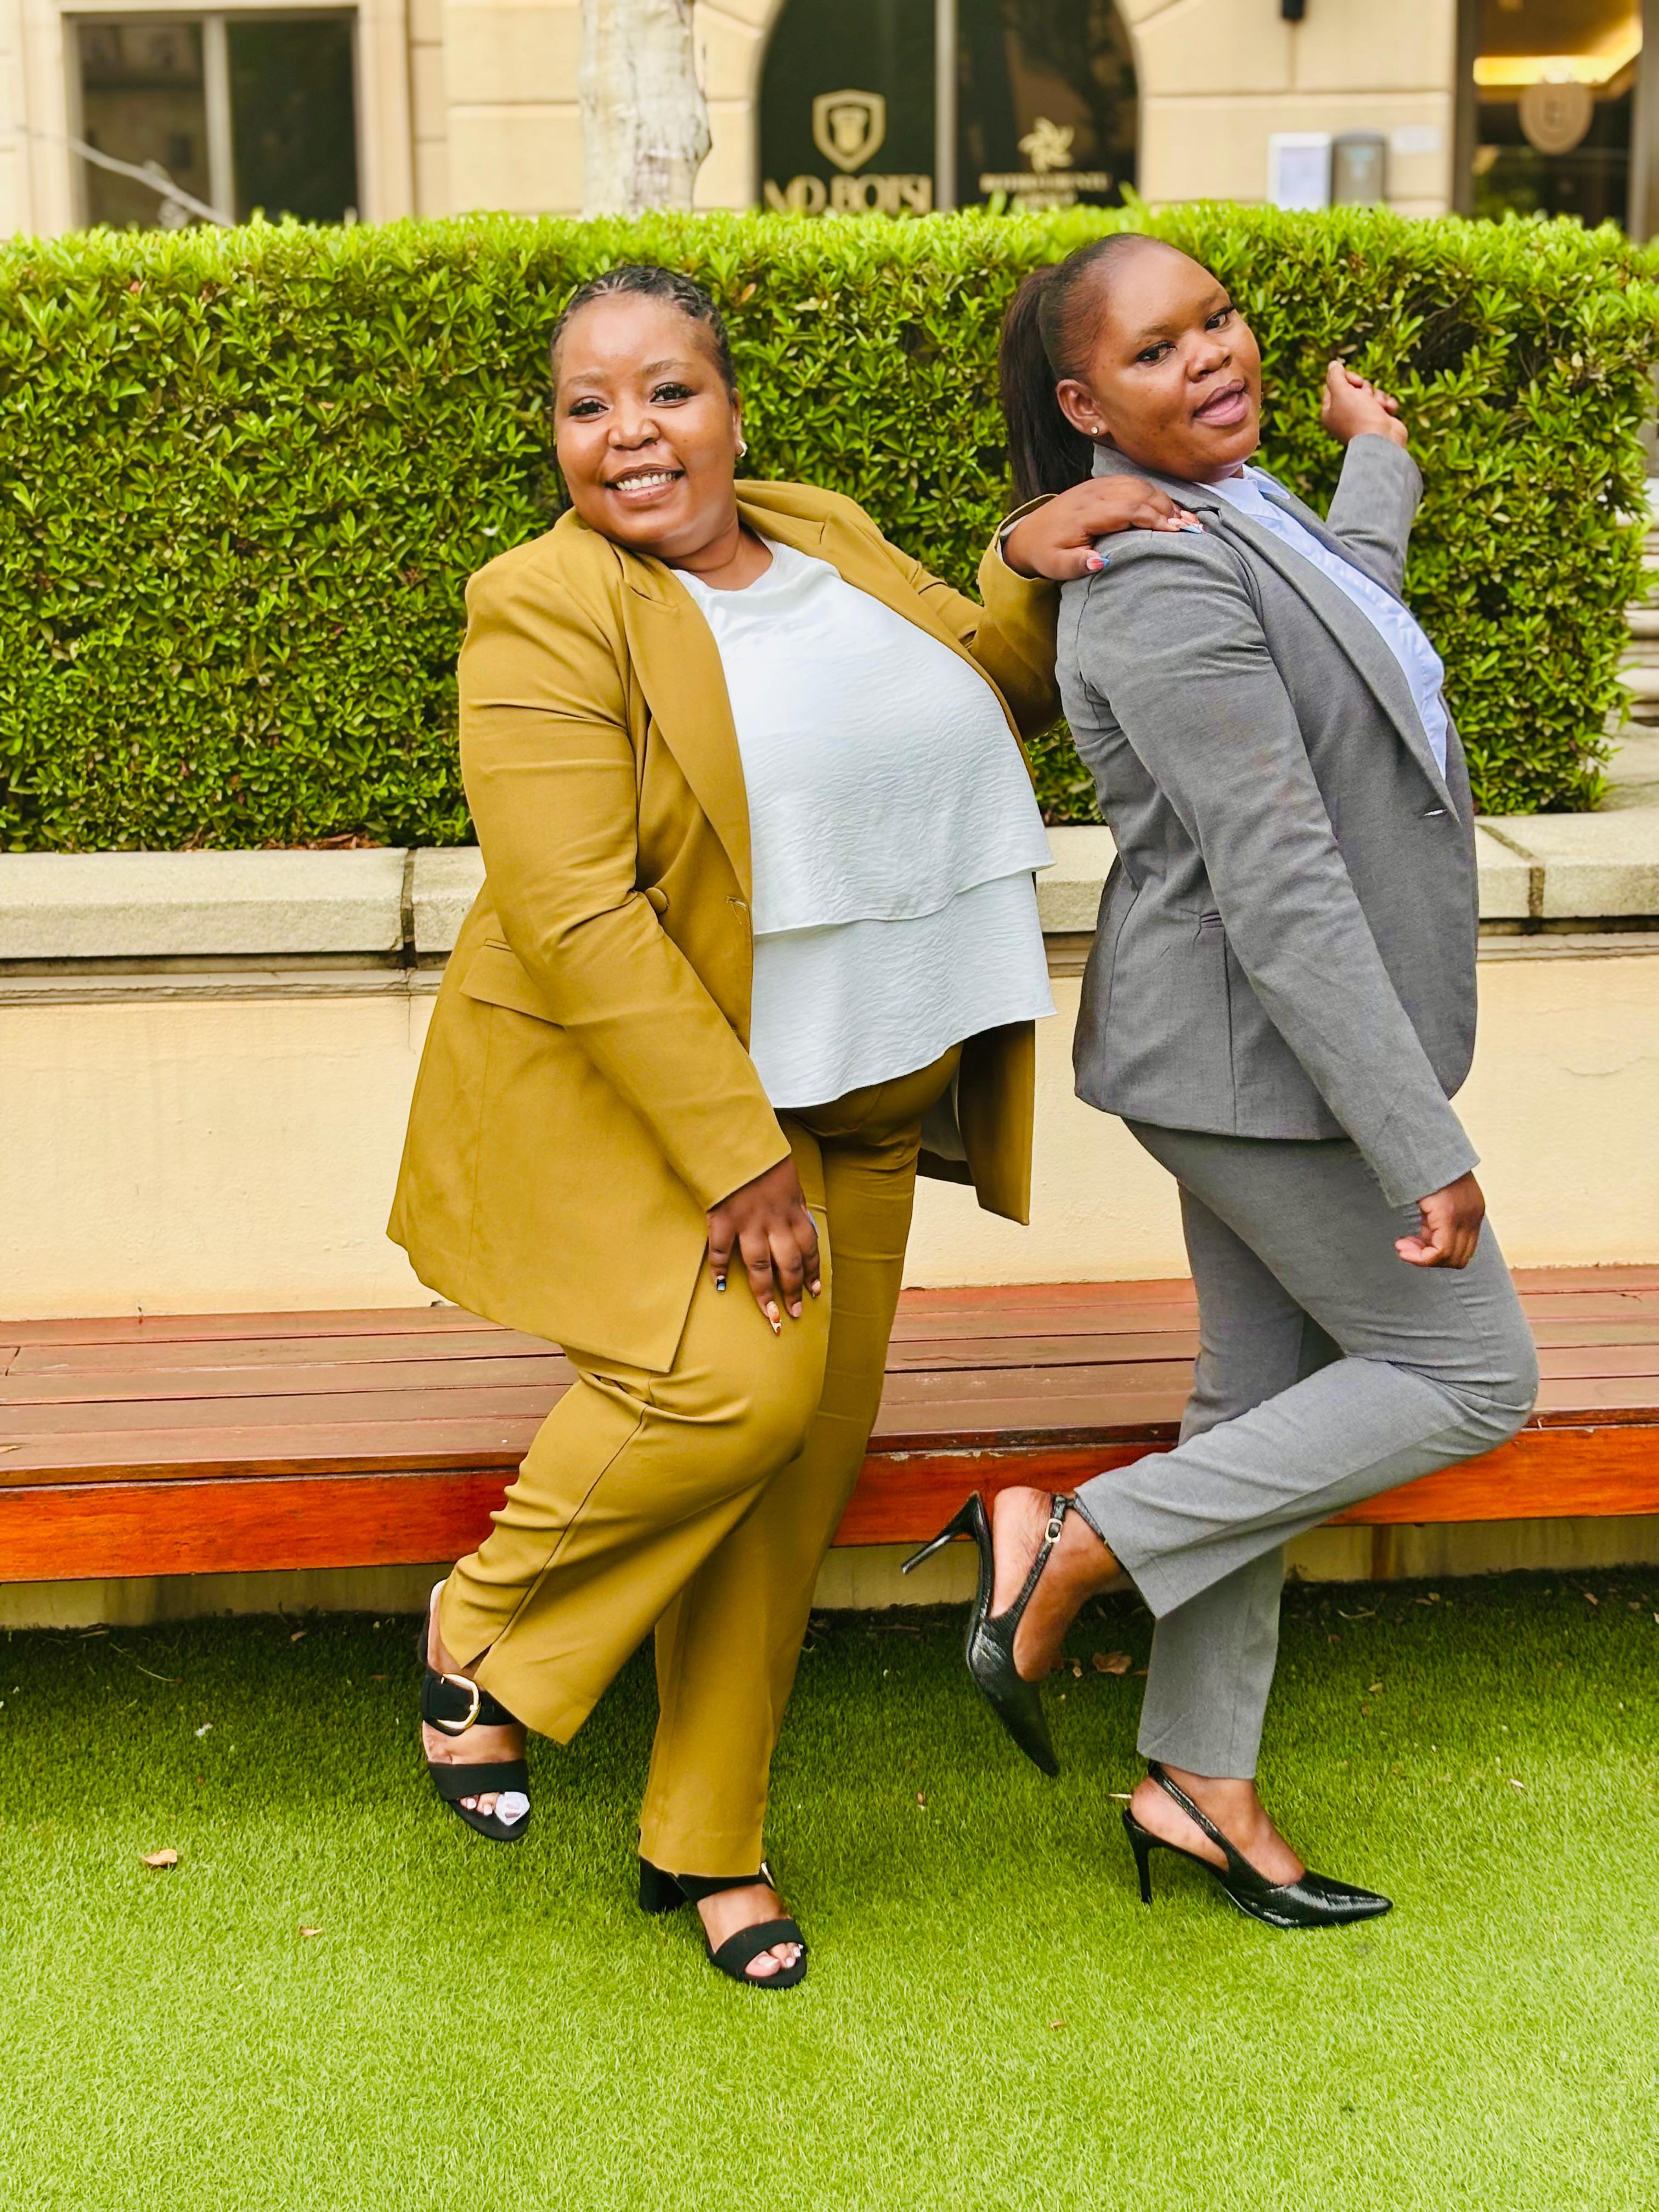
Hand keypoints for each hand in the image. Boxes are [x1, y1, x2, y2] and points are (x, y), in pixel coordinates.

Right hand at [707, 1157, 821, 1330]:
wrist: (736, 1140)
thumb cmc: (764, 1158)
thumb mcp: (789, 1179)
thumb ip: (794, 1203)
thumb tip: (800, 1222)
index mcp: (793, 1210)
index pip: (808, 1248)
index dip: (811, 1272)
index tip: (813, 1292)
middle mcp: (775, 1221)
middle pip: (788, 1264)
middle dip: (793, 1292)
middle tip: (794, 1313)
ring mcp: (748, 1223)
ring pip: (761, 1267)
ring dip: (766, 1294)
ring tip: (770, 1315)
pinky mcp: (723, 1220)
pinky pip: (722, 1251)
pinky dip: (720, 1269)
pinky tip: (721, 1285)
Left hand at [1002, 478, 1201, 582]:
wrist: (1030, 534)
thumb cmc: (1047, 553)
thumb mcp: (1056, 567)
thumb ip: (1077, 564)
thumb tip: (1100, 561)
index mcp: (1085, 513)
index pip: (1127, 509)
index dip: (1153, 518)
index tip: (1176, 532)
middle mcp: (1094, 494)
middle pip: (1139, 493)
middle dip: (1167, 508)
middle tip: (1192, 527)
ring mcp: (1098, 485)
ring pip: (1139, 485)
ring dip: (1165, 500)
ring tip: (1187, 520)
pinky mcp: (1102, 485)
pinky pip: (1134, 482)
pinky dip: (1154, 494)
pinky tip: (1170, 509)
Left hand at [1321, 359, 1408, 448]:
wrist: (1382, 441)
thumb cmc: (1359, 417)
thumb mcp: (1341, 392)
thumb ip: (1335, 376)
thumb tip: (1333, 364)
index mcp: (1330, 412)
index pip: (1334, 385)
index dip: (1346, 378)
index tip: (1354, 382)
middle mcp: (1345, 416)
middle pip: (1354, 387)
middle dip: (1364, 388)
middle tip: (1365, 396)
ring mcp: (1363, 418)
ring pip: (1371, 393)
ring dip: (1377, 396)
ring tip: (1378, 407)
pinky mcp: (1379, 420)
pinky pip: (1384, 402)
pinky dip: (1388, 404)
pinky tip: (1388, 412)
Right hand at [1396, 1171, 1484, 1269]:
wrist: (1423, 1143)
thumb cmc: (1425, 1164)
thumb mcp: (1437, 1195)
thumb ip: (1437, 1216)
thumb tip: (1426, 1237)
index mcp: (1474, 1210)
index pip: (1464, 1248)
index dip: (1439, 1252)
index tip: (1414, 1242)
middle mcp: (1474, 1216)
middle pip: (1460, 1258)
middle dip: (1431, 1258)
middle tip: (1405, 1247)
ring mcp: (1464, 1217)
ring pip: (1449, 1259)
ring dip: (1422, 1258)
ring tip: (1401, 1246)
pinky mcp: (1449, 1216)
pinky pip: (1439, 1252)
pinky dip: (1420, 1257)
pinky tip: (1403, 1248)